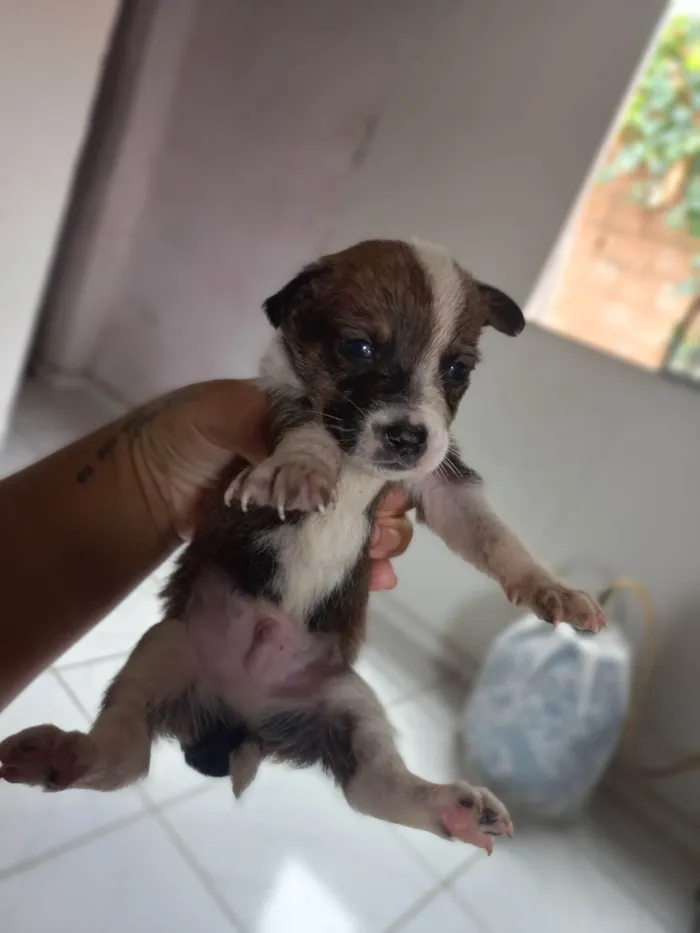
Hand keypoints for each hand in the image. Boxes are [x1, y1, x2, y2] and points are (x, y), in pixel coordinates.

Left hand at [135, 380, 411, 589]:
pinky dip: (362, 569)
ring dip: (380, 540)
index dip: (379, 463)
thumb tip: (321, 467)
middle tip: (384, 526)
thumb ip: (274, 423)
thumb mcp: (224, 409)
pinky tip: (378, 579)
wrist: (141, 489)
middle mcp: (312, 467)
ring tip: (379, 555)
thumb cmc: (182, 438)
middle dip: (387, 508)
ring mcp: (302, 509)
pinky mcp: (291, 544)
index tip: (389, 484)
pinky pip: (332, 555)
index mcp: (305, 427)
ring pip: (358, 524)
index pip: (360, 444)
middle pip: (368, 487)